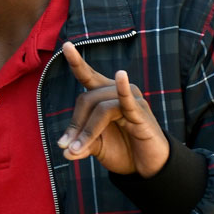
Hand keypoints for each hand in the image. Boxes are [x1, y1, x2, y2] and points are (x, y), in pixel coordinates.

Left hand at [56, 43, 169, 176]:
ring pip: (101, 108)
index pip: (88, 76)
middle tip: (66, 146)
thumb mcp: (98, 147)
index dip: (77, 62)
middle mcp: (117, 93)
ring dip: (87, 131)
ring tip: (76, 149)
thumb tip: (64, 152)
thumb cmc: (124, 150)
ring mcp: (132, 101)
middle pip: (87, 99)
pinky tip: (121, 77)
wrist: (148, 168)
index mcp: (105, 95)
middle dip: (75, 125)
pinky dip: (123, 90)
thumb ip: (81, 145)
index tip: (66, 45)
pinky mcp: (142, 114)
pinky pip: (129, 101)